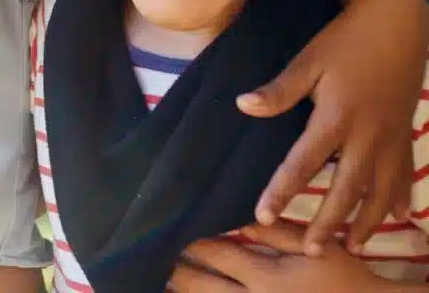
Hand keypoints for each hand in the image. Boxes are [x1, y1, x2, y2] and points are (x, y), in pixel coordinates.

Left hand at [170, 223, 402, 291]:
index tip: (176, 235)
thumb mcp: (316, 247)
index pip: (217, 256)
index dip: (194, 246)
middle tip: (160, 265)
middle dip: (179, 276)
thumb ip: (278, 233)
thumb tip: (242, 221)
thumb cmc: (346, 280)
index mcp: (265, 277)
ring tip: (167, 287)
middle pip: (202, 288)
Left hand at [235, 0, 427, 254]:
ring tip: (352, 246)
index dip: (280, 191)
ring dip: (366, 220)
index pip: (301, 164)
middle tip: (310, 250)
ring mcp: (390, 138)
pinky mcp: (405, 133)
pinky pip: (405, 173)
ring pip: (380, 191)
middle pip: (345, 190)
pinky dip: (401, 196)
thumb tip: (243, 105)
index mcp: (335, 119)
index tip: (262, 215)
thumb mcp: (308, 61)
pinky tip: (400, 215)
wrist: (398, 23)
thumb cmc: (346, 41)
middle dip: (327, 222)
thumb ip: (278, 90)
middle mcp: (366, 136)